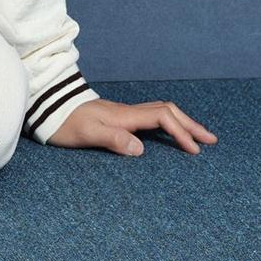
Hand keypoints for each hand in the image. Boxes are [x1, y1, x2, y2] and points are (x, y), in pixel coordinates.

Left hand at [48, 98, 218, 155]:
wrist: (49, 109)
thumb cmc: (66, 124)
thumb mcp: (86, 135)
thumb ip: (113, 140)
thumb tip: (141, 149)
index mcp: (125, 116)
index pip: (162, 119)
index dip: (181, 133)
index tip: (195, 151)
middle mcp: (128, 112)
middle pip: (168, 111)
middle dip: (191, 124)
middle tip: (212, 140)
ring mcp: (124, 114)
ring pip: (161, 112)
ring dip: (182, 123)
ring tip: (198, 137)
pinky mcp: (119, 119)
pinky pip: (152, 118)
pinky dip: (168, 124)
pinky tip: (170, 134)